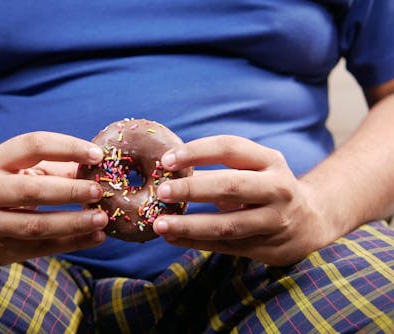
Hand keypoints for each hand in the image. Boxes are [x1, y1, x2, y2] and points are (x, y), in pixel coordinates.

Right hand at [0, 132, 107, 265]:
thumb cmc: (3, 184)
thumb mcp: (19, 167)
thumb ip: (56, 167)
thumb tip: (96, 170)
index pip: (33, 145)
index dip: (67, 148)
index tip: (97, 155)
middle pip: (31, 191)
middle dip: (69, 191)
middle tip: (98, 192)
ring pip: (36, 225)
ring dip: (73, 223)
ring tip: (102, 219)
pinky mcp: (1, 250)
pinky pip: (42, 248)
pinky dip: (72, 243)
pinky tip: (96, 237)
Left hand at [153, 135, 336, 265]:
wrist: (311, 221)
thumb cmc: (267, 187)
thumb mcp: (254, 169)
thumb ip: (218, 169)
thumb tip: (169, 172)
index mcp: (270, 160)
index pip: (230, 148)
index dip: (197, 152)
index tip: (166, 160)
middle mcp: (277, 189)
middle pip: (231, 186)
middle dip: (193, 189)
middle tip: (162, 192)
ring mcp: (275, 221)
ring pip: (228, 224)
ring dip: (190, 225)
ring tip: (160, 224)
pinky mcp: (267, 247)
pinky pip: (226, 246)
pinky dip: (195, 243)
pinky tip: (172, 238)